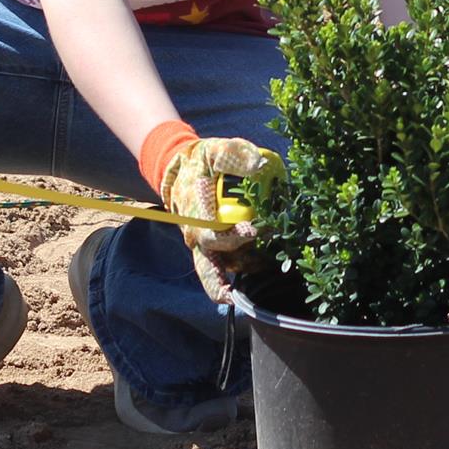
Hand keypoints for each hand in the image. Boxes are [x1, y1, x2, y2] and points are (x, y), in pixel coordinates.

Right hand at [156, 133, 281, 302]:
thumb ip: (235, 155)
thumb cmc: (201, 161)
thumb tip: (259, 166)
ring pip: (218, 270)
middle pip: (205, 267)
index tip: (254, 231)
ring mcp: (203, 245)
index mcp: (194, 212)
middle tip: (232, 298)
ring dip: (240, 273)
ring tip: (266, 271)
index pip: (211, 232)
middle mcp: (196, 235)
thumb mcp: (215, 150)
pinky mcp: (213, 247)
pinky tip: (265, 264)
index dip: (231, 236)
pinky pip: (227, 264)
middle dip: (217, 284)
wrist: (182, 169)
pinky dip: (244, 267)